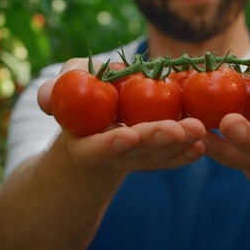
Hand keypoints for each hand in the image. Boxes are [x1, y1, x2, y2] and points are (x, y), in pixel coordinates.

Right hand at [37, 58, 207, 171]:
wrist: (92, 131)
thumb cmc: (77, 101)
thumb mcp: (64, 89)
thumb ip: (56, 89)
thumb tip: (45, 98)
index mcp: (86, 144)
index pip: (100, 146)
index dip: (114, 142)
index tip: (129, 135)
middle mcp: (114, 157)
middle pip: (137, 152)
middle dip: (158, 140)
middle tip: (181, 129)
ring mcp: (136, 160)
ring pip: (159, 155)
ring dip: (181, 143)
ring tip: (200, 128)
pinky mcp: (155, 157)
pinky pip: (172, 157)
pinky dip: (186, 151)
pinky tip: (204, 143)